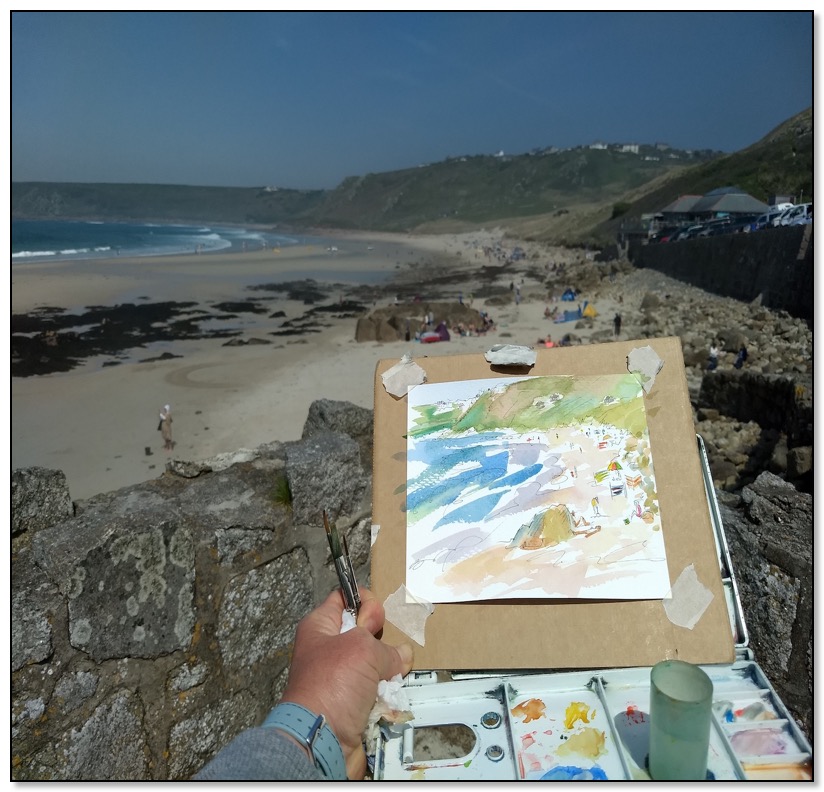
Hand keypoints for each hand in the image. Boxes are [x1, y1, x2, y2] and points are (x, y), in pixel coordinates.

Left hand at [280, 587, 413, 778]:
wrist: (320, 740)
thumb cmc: (332, 684)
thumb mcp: (362, 648)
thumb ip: (386, 646)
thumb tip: (401, 655)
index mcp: (320, 627)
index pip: (345, 598)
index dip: (365, 602)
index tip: (373, 620)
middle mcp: (328, 649)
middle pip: (364, 632)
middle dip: (382, 640)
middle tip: (383, 651)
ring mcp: (340, 678)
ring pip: (374, 663)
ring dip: (387, 670)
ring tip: (388, 678)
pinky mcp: (351, 702)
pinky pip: (377, 689)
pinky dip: (387, 693)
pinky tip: (387, 698)